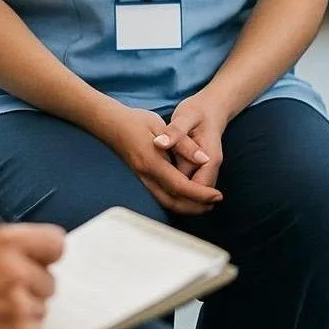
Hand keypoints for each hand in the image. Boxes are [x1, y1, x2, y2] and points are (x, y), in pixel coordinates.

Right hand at [0, 224, 63, 328]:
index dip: (47, 253)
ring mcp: (20, 301)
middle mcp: (17, 268)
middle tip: (3, 290)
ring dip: (25, 307)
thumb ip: (7, 247)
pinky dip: (19, 327)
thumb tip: (36, 251)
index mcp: (4, 241)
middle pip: (50, 276)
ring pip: (43, 303)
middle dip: (32, 283)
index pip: (56, 241)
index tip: (40, 260)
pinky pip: (35, 325)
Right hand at [101, 106, 221, 214]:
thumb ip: (183, 143)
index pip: (181, 186)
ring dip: (187, 206)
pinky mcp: (141, 178)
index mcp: (152, 162)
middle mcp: (145, 175)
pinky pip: (160, 196)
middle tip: (214, 203)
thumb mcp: (161, 125)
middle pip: (173, 201)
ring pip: (165, 202)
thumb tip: (204, 159)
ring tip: (205, 203)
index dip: (201, 194)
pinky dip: (176, 200)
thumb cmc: (135, 121)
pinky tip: (187, 196)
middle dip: (195, 207)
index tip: (218, 196)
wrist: (110, 123)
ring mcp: (141, 178)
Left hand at [153, 92, 233, 189]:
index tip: (160, 192)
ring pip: (193, 190)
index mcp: (210, 157)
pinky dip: (178, 187)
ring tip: (156, 191)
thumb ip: (175, 132)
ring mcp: (207, 168)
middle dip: (181, 201)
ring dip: (179, 196)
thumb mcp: (187, 116)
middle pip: (197, 194)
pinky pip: (189, 182)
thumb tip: (160, 143)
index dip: (183, 195)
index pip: (199, 186)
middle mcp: (211, 166)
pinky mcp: (200, 167)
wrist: (212, 108)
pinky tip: (161, 183)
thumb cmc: (199, 111)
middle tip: (154, 194)